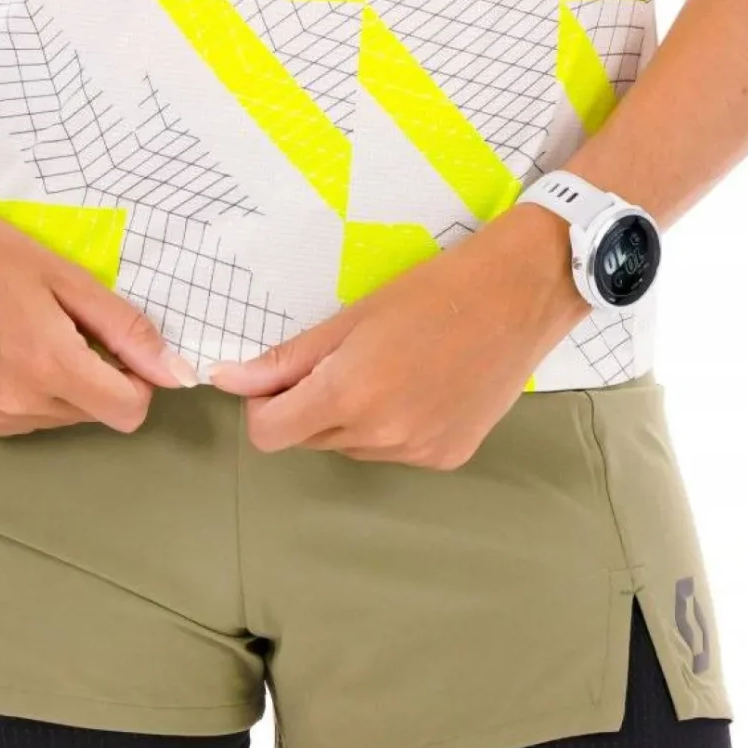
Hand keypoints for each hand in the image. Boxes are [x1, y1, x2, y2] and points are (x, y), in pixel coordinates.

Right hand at [0, 156, 196, 434]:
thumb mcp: (66, 277)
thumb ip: (125, 328)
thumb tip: (176, 372)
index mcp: (48, 367)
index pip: (127, 413)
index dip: (136, 382)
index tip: (119, 349)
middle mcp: (16, 404)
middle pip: (91, 414)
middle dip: (93, 379)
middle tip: (64, 327)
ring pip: (54, 420)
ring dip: (56, 387)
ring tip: (25, 334)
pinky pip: (15, 420)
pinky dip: (20, 393)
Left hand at [208, 203, 588, 467]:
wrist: (519, 294)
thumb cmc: (435, 290)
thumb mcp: (353, 316)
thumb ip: (289, 359)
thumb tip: (227, 379)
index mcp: (349, 395)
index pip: (269, 434)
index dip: (264, 405)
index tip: (282, 377)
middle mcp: (381, 436)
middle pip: (310, 438)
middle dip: (311, 404)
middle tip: (345, 356)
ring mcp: (418, 452)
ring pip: (353, 447)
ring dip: (354, 417)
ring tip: (393, 364)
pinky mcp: (449, 457)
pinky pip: (396, 450)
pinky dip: (395, 425)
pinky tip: (424, 384)